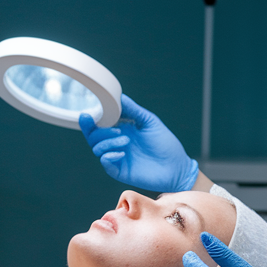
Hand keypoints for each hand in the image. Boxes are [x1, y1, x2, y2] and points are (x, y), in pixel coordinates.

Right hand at [79, 94, 197, 191]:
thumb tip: (119, 96)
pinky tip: (122, 153)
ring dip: (107, 142)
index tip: (89, 113)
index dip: (92, 118)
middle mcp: (115, 142)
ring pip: (97, 148)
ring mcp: (116, 157)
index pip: (99, 123)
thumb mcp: (149, 122)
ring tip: (125, 140)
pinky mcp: (119, 170)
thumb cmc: (165, 144)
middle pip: (93, 136)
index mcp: (121, 129)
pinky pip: (106, 163)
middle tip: (114, 128)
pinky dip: (109, 156)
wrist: (177, 167)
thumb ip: (133, 110)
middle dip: (96, 130)